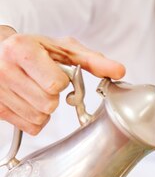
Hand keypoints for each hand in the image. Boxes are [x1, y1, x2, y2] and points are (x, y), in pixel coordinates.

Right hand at [0, 28, 124, 134]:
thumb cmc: (34, 49)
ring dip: (45, 109)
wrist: (0, 52)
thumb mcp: (62, 49)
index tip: (55, 74)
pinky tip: (29, 101)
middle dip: (53, 96)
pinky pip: (31, 126)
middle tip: (45, 83)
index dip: (61, 82)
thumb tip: (119, 71)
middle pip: (48, 104)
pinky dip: (35, 118)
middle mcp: (5, 70)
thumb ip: (92, 61)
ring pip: (40, 117)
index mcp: (22, 50)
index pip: (55, 85)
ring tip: (36, 90)